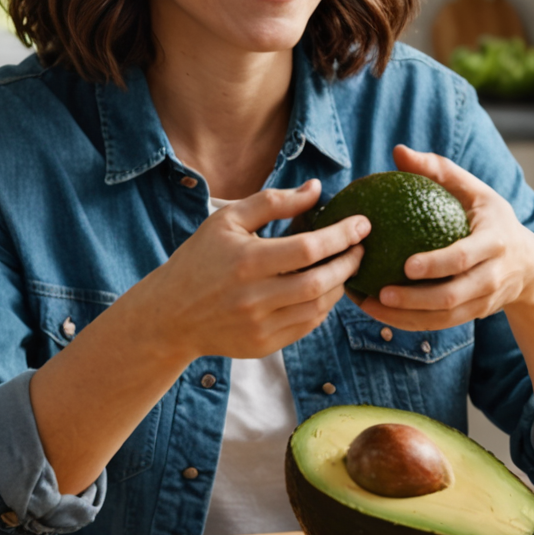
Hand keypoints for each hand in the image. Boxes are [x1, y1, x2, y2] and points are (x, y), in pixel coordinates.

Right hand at [132, 179, 367, 360]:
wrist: (170, 315)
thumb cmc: (200, 259)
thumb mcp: (228, 220)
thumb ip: (273, 202)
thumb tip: (316, 189)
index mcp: (246, 261)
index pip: (309, 248)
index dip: (342, 235)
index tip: (363, 223)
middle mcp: (254, 297)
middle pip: (320, 282)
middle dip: (349, 262)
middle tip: (361, 247)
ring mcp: (259, 326)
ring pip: (318, 308)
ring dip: (340, 285)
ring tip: (346, 266)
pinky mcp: (262, 346)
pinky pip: (306, 326)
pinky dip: (322, 307)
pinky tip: (324, 289)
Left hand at [358, 145, 533, 331]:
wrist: (529, 266)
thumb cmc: (491, 219)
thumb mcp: (475, 190)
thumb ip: (439, 170)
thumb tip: (399, 152)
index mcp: (495, 242)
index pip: (465, 258)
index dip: (438, 264)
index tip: (407, 264)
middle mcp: (492, 275)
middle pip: (453, 295)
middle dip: (415, 299)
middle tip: (380, 292)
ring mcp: (484, 300)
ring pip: (444, 317)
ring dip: (405, 316)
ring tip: (370, 305)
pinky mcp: (473, 315)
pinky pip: (439, 324)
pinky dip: (408, 322)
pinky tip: (379, 312)